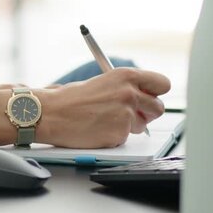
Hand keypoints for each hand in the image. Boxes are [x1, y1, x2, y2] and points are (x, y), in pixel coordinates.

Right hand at [35, 68, 168, 147]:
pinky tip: (96, 129)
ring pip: (142, 125)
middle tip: (130, 113)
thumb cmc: (69, 98)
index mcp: (126, 76)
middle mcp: (130, 94)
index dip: (155, 92)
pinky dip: (113, 136)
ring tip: (104, 119)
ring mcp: (126, 115)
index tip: (149, 96)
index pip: (162, 83)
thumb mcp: (102, 82)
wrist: (50, 113)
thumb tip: (142, 97)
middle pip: (158, 108)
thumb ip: (125, 88)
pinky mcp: (118, 134)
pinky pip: (124, 137)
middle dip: (146, 112)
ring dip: (128, 125)